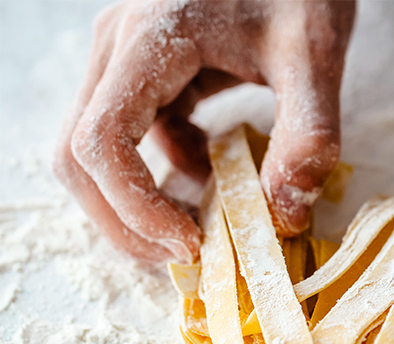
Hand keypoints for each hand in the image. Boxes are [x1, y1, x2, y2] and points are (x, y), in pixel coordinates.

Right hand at [54, 0, 354, 261]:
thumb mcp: (314, 54)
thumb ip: (308, 134)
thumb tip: (285, 216)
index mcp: (150, 40)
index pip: (102, 142)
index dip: (134, 208)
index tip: (191, 243)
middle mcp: (119, 48)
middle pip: (79, 155)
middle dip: (123, 219)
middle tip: (184, 254)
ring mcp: (126, 58)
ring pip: (96, 149)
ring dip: (137, 201)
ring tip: (199, 228)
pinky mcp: (145, 70)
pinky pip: (130, 134)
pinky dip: (161, 170)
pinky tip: (210, 174)